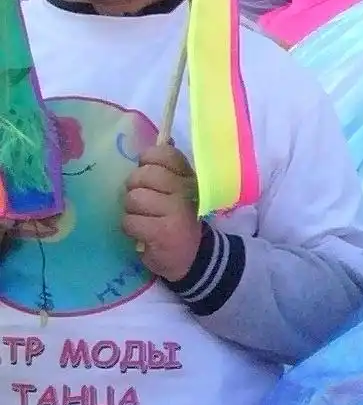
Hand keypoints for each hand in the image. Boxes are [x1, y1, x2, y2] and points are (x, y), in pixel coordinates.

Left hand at [122, 142, 202, 280]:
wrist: (191, 258)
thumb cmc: (178, 221)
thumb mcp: (179, 192)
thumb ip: (167, 170)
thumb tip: (155, 146)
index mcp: (188, 177)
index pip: (163, 153)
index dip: (147, 161)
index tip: (150, 178)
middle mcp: (185, 191)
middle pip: (142, 175)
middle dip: (135, 190)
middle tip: (144, 204)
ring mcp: (175, 212)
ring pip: (133, 199)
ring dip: (132, 213)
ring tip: (145, 221)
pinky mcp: (162, 232)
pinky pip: (129, 221)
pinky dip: (132, 230)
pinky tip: (144, 235)